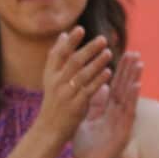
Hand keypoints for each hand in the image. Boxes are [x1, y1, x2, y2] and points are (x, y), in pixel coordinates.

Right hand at [35, 27, 111, 146]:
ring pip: (83, 75)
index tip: (80, 28)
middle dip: (89, 49)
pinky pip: (89, 90)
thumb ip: (57, 57)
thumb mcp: (51, 78)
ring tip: (109, 52)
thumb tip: (63, 34)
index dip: (69, 41)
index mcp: (50, 75)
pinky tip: (109, 72)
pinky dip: (99, 80)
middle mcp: (56, 83)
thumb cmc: (54, 100)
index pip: (58, 54)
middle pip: (73, 62)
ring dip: (97, 62)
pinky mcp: (76, 106)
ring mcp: (66, 94)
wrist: (49, 129)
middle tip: (103, 39)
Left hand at [72, 49, 141, 157]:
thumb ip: (93, 105)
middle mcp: (118, 114)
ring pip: (129, 98)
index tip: (124, 53)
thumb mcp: (86, 122)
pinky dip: (132, 99)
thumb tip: (97, 87)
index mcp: (108, 111)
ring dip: (134, 80)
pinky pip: (128, 113)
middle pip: (125, 88)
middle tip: (135, 52)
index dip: (120, 71)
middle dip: (129, 71)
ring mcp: (122, 123)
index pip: (116, 87)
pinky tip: (135, 86)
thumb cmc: (87, 149)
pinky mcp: (123, 132)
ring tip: (139, 64)